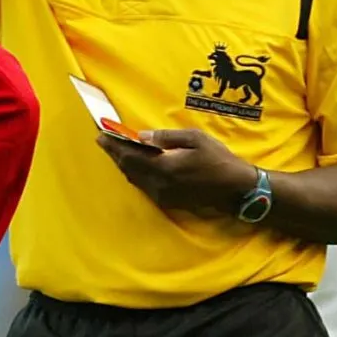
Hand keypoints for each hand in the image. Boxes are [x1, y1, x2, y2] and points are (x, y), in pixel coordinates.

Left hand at [98, 128, 258, 213]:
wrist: (235, 189)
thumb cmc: (217, 159)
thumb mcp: (195, 139)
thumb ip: (166, 137)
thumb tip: (141, 136)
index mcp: (164, 167)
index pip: (130, 156)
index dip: (114, 145)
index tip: (102, 135)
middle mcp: (159, 184)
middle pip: (128, 168)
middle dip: (115, 154)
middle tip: (103, 140)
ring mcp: (163, 195)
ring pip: (134, 179)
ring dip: (123, 164)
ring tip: (115, 150)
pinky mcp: (168, 202)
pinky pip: (143, 186)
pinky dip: (134, 173)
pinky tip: (133, 165)